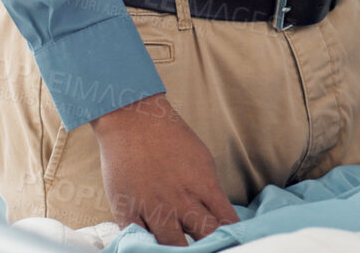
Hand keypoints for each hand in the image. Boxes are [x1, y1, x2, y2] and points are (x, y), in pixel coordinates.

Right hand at [91, 94, 238, 245]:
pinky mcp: (127, 211)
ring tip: (184, 250)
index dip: (231, 235)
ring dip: (180, 249)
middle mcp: (181, 200)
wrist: (134, 121)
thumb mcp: (202, 161)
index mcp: (204, 185)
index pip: (227, 221)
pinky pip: (138, 239)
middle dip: (210, 244)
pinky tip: (153, 246)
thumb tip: (219, 216)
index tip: (232, 240)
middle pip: (204, 236)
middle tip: (211, 247)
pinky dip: (147, 245)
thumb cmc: (171, 137)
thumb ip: (209, 191)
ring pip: (172, 244)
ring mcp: (153, 207)